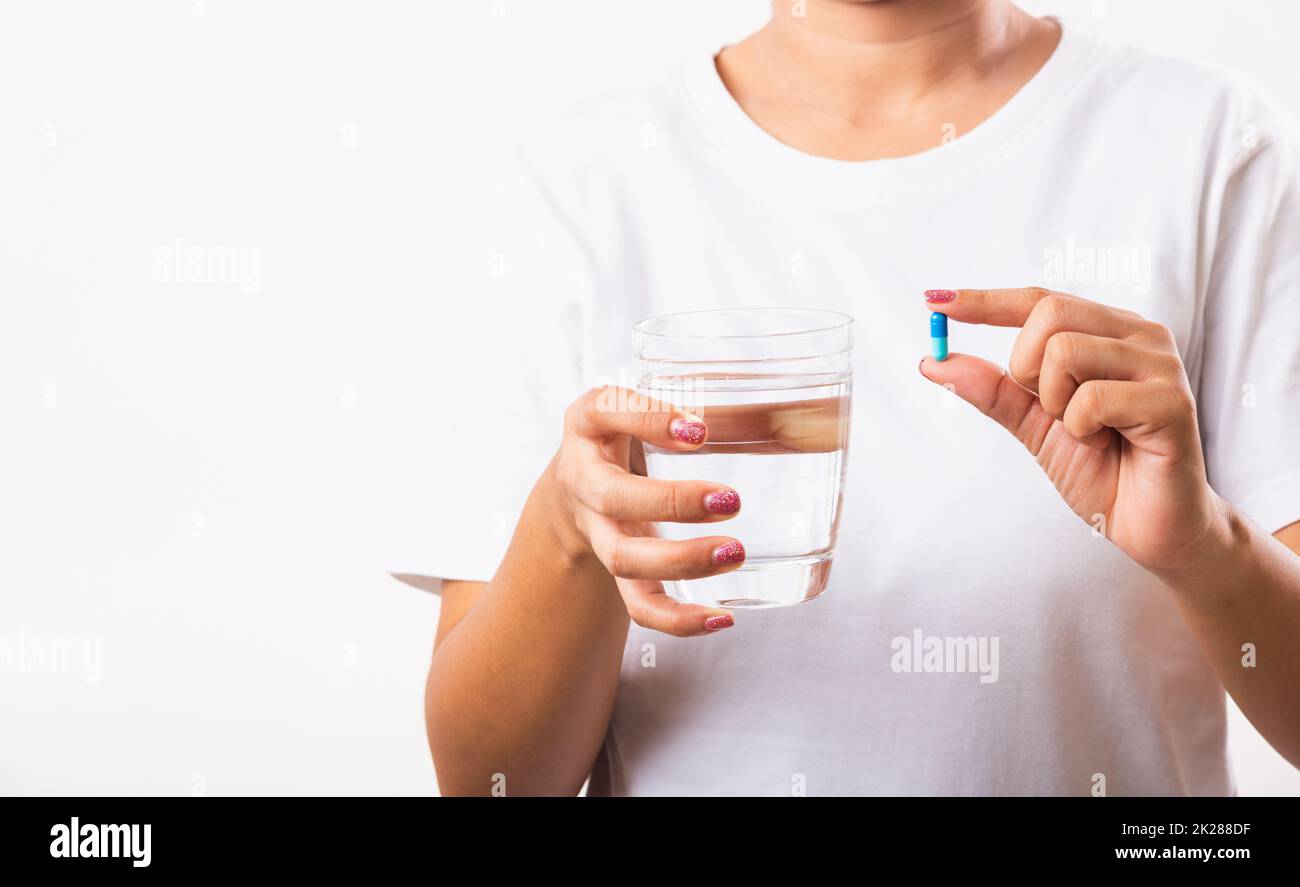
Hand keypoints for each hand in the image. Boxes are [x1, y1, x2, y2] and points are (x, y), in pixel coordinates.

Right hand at [547, 386, 745, 635]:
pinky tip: (722, 617)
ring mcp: (596, 528)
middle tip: (731, 501)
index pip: (606, 411)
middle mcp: (583, 476)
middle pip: (612, 496)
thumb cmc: (634, 434)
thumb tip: (818, 422)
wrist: (579, 485)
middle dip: (671, 502)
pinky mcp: (616, 569)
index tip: (700, 432)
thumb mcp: (661, 409)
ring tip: (734, 553)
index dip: (648, 420)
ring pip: (622, 557)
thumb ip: (728, 410)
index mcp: (589, 421)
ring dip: (679, 560)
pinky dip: (677, 618)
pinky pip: (638, 604)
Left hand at [919, 287, 1227, 574]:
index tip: (934, 301)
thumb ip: (991, 389)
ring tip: (1088, 431)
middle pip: (1048, 313)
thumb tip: (931, 361)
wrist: (1148, 525)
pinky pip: (1091, 398)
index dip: (985, 300)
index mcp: (1108, 331)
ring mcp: (1161, 364)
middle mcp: (1139, 335)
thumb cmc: (1101, 469)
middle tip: (1053, 411)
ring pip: (1065, 352)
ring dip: (1056, 404)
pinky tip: (1109, 443)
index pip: (1039, 299)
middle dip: (1026, 368)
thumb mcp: (1033, 424)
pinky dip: (1081, 428)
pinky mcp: (1173, 402)